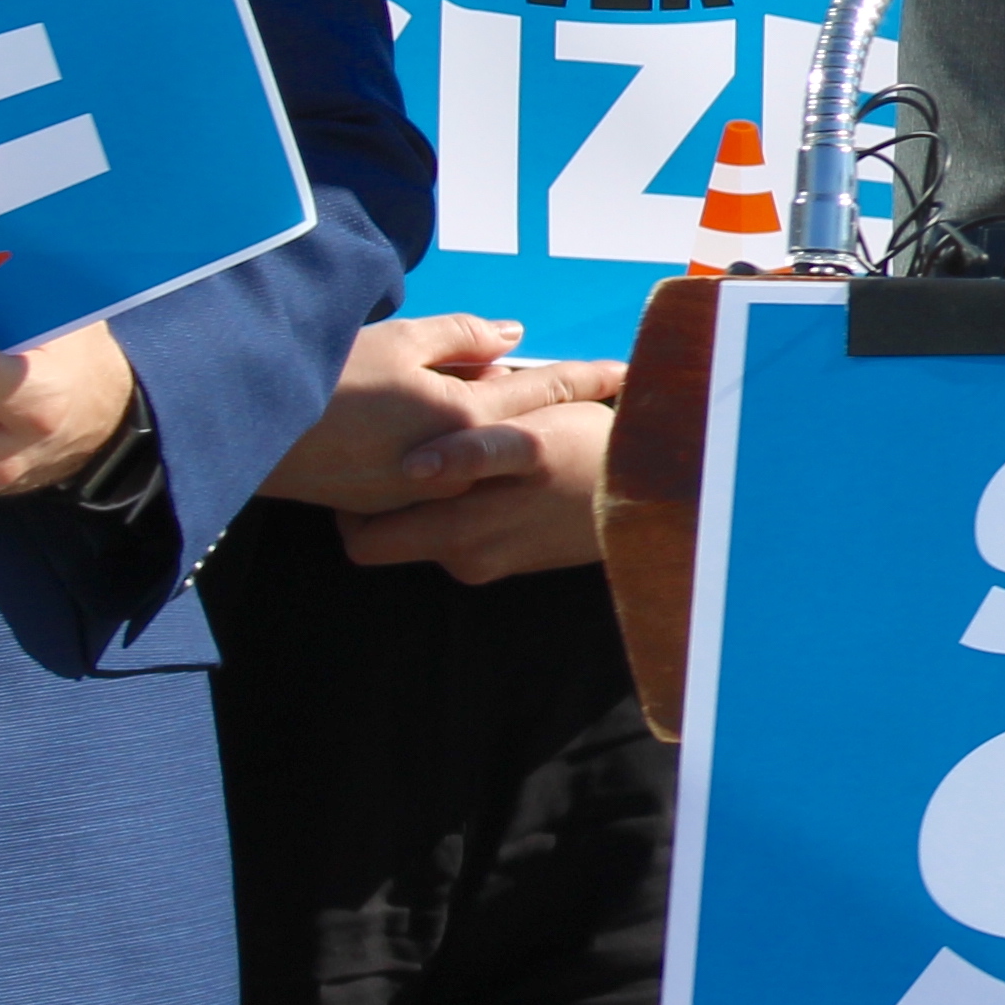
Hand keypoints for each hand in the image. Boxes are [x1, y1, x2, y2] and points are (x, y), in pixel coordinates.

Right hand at [270, 315, 619, 515]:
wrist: (248, 431)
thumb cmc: (325, 376)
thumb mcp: (398, 340)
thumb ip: (462, 337)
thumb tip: (514, 337)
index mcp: (465, 415)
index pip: (546, 391)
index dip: (590, 378)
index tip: (630, 375)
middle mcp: (454, 463)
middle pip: (523, 430)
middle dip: (556, 413)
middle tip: (598, 402)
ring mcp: (422, 491)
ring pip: (481, 454)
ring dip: (501, 429)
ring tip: (510, 405)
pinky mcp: (387, 504)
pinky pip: (441, 473)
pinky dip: (453, 448)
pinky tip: (442, 426)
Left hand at [335, 375, 621, 583]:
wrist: (654, 497)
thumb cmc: (590, 455)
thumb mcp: (534, 440)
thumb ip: (472, 451)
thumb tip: (415, 466)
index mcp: (457, 531)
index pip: (364, 539)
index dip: (349, 502)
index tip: (357, 462)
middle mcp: (462, 557)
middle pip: (382, 541)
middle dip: (378, 502)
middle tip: (386, 455)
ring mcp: (484, 564)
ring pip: (421, 532)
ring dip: (422, 500)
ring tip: (436, 451)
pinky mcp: (506, 562)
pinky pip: (457, 534)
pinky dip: (456, 506)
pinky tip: (479, 472)